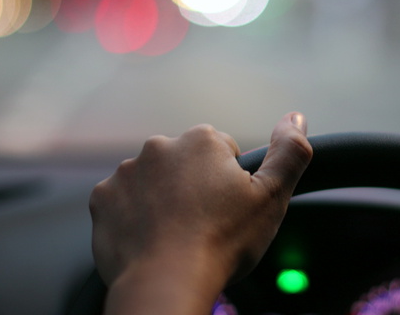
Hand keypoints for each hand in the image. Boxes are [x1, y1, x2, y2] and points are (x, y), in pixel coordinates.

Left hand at [89, 112, 311, 313]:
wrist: (166, 282)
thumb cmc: (221, 241)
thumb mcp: (271, 196)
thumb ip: (289, 152)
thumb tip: (296, 118)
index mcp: (202, 140)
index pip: (223, 153)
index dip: (231, 184)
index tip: (229, 210)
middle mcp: (160, 147)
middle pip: (187, 164)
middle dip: (196, 187)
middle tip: (206, 224)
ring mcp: (127, 173)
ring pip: (155, 183)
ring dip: (165, 201)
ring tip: (178, 235)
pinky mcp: (103, 200)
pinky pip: (125, 202)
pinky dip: (137, 216)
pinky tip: (153, 239)